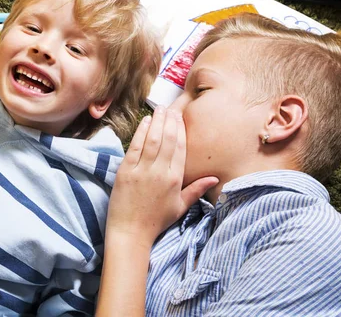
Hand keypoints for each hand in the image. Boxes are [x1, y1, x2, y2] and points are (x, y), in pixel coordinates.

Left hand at [106, 106, 218, 247]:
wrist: (131, 232)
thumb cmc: (156, 221)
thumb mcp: (180, 207)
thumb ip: (196, 190)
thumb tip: (214, 177)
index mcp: (175, 179)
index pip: (180, 148)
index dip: (181, 130)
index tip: (180, 117)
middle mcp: (160, 172)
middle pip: (167, 140)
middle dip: (170, 121)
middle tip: (171, 108)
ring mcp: (142, 170)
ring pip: (152, 139)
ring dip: (157, 122)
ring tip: (160, 109)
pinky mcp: (125, 170)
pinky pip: (135, 146)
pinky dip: (140, 132)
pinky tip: (145, 122)